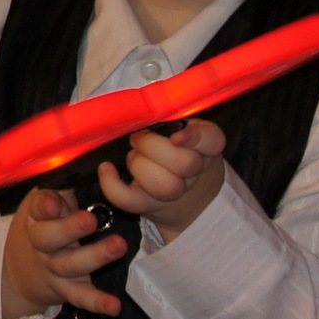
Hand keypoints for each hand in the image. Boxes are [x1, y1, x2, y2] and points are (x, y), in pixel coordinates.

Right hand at [2, 188, 126, 318]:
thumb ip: (60, 186)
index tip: (54, 203)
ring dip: (94, 256)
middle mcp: (42, 244)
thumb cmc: (43, 225)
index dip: (44, 206)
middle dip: (70, 229)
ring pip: (70, 265)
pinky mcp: (67, 291)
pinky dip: (97, 303)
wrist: (22, 269)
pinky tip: (115, 306)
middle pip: (50, 238)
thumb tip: (83, 156)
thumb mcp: (44, 203)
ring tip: (118, 246)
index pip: (36, 209)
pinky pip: (81, 298)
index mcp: (37, 217)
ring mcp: (55, 269)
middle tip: (91, 219)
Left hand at [99, 121, 224, 240]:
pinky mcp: (147, 205)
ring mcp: (173, 193)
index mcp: (205, 147)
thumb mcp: (186, 131)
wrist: (187, 198)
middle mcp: (194, 172)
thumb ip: (175, 119)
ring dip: (140, 165)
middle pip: (183, 164)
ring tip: (134, 155)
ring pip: (162, 185)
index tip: (176, 136)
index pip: (212, 139)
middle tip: (141, 138)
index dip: (194, 138)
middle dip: (153, 146)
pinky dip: (112, 184)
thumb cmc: (178, 152)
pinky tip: (106, 168)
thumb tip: (149, 113)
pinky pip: (128, 199)